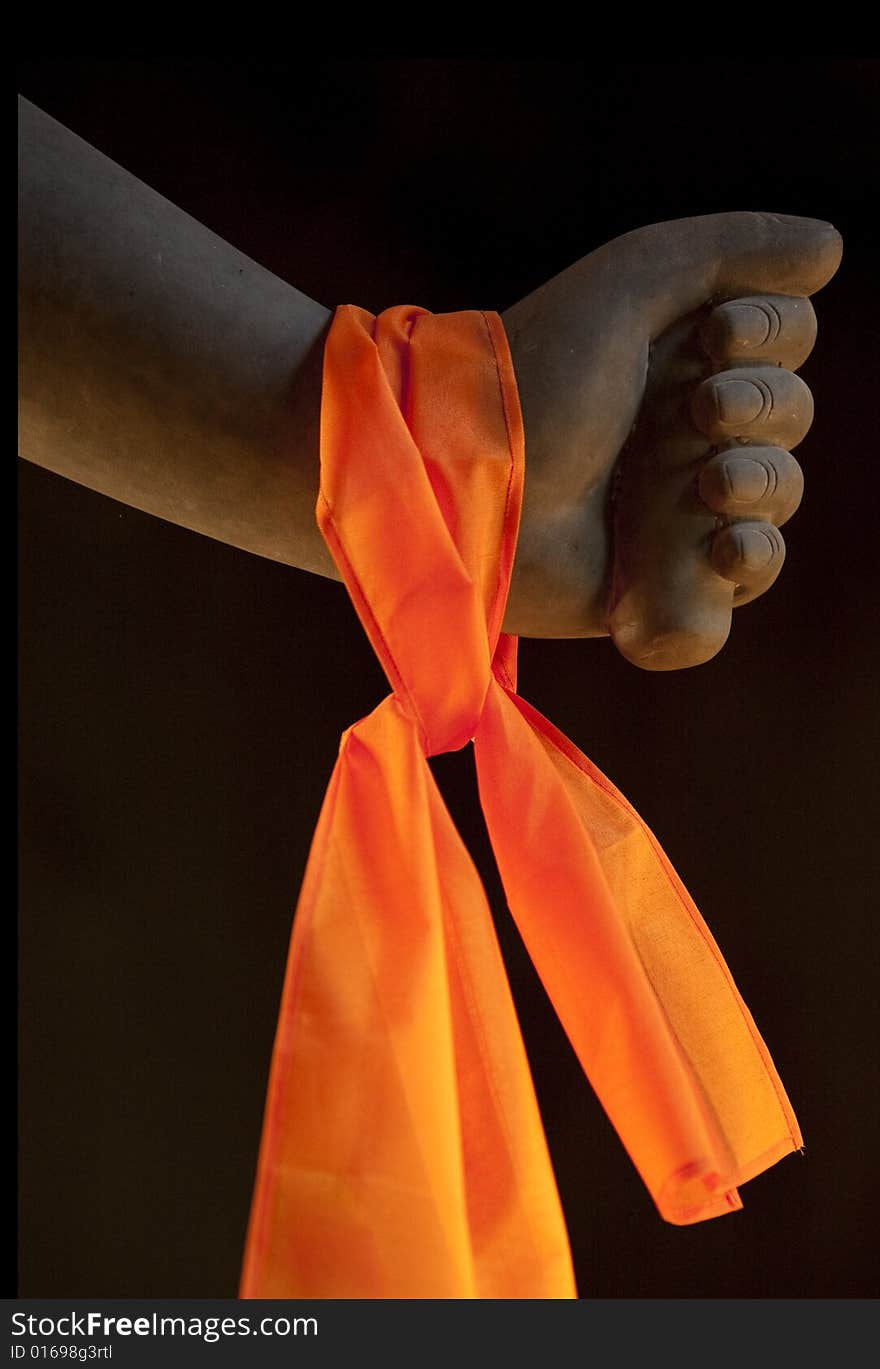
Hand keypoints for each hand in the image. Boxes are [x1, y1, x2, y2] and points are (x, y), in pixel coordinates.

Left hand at [501, 212, 842, 667]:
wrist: (472, 485)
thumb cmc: (543, 375)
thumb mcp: (630, 281)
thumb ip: (729, 250)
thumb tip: (831, 247)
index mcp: (680, 359)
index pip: (785, 340)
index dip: (775, 335)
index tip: (718, 338)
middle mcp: (684, 433)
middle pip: (789, 416)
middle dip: (764, 409)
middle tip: (701, 411)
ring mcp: (675, 511)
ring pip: (777, 497)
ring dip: (762, 482)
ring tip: (710, 482)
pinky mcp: (661, 584)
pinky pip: (737, 589)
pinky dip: (745, 567)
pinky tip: (723, 548)